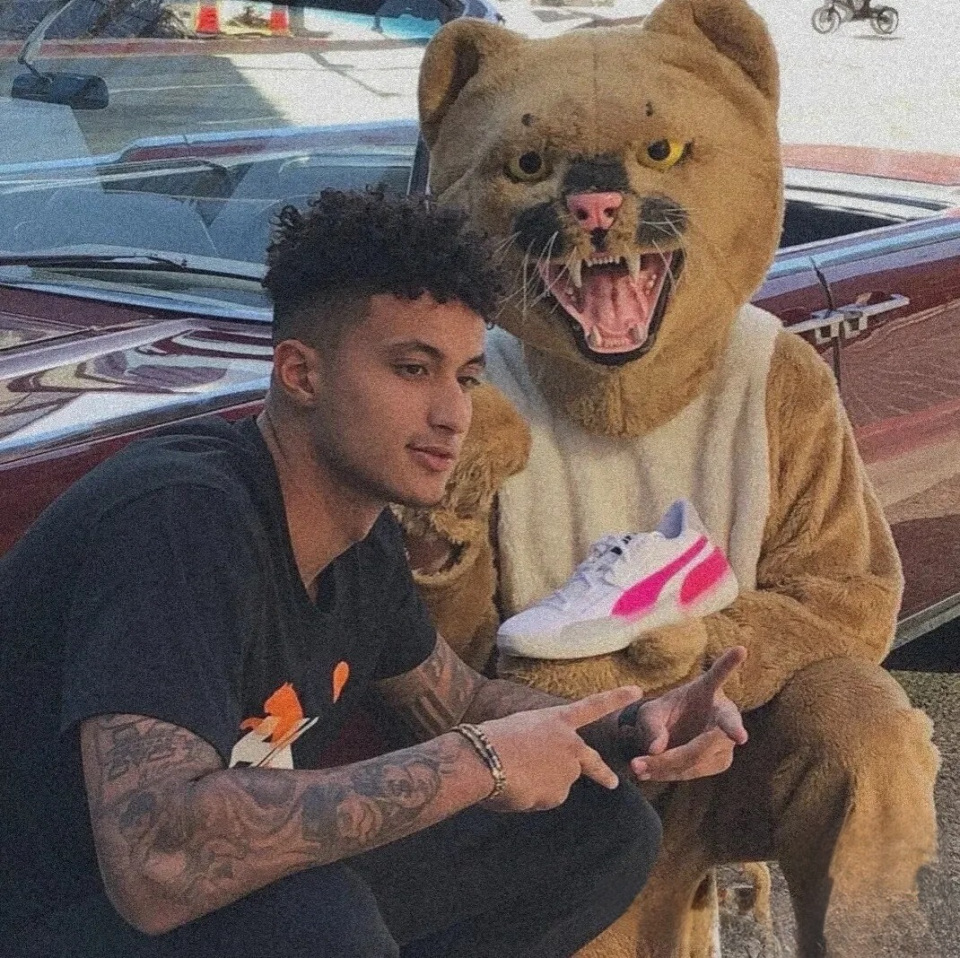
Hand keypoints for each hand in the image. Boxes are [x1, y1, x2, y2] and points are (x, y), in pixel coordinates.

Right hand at [478, 686, 643, 812]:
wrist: (483, 759)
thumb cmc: (492, 739)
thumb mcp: (520, 728)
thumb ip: (539, 741)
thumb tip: (538, 763)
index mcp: (557, 720)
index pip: (593, 706)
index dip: (616, 698)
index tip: (638, 690)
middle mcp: (569, 743)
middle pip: (590, 762)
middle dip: (602, 773)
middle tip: (612, 783)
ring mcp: (568, 769)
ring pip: (556, 785)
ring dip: (540, 786)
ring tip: (514, 776)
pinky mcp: (560, 793)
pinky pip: (544, 800)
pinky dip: (532, 799)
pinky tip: (517, 789)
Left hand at [619, 646, 747, 781]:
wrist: (673, 731)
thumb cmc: (665, 712)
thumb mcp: (650, 713)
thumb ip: (651, 725)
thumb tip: (658, 748)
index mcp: (708, 689)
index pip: (719, 674)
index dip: (729, 663)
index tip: (740, 649)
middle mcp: (725, 713)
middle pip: (704, 740)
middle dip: (672, 755)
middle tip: (638, 763)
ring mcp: (726, 740)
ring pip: (697, 760)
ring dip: (665, 767)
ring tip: (636, 766)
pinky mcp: (720, 761)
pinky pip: (693, 771)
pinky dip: (669, 773)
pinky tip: (647, 772)